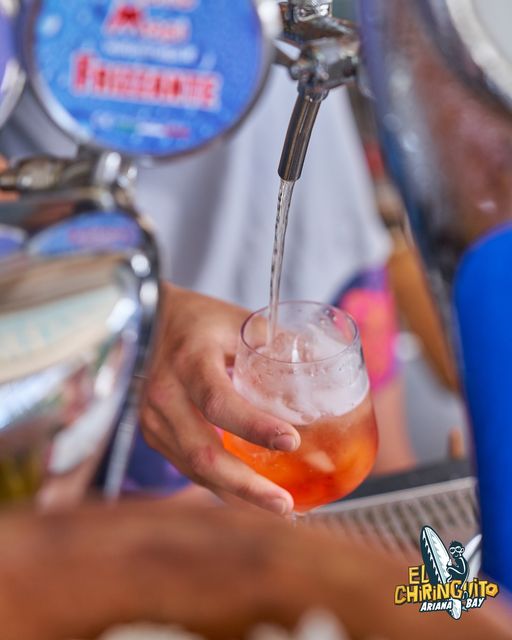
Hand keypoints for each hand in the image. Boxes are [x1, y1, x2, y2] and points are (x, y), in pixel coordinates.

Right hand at [140, 283, 299, 514]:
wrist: (151, 320)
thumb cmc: (200, 320)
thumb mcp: (238, 320)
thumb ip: (276, 343)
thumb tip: (321, 366)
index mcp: (189, 361)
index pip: (218, 402)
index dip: (254, 426)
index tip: (292, 441)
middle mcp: (165, 396)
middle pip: (203, 454)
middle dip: (247, 486)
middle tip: (285, 503)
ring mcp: (154, 420)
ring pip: (195, 470)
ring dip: (236, 493)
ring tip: (277, 505)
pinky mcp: (154, 434)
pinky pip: (188, 468)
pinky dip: (220, 484)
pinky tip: (249, 491)